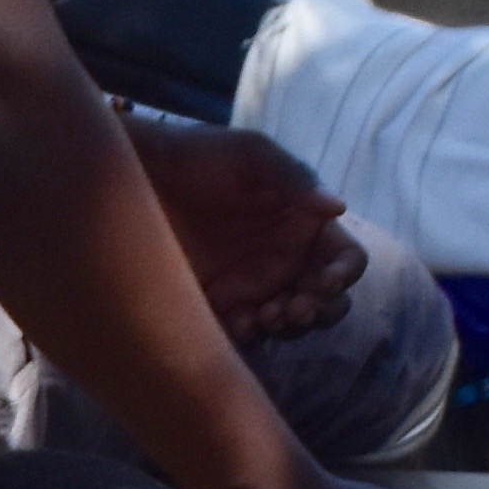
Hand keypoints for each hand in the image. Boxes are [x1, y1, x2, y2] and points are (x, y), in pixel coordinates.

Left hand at [129, 115, 360, 340]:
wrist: (143, 177)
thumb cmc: (201, 155)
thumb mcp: (250, 155)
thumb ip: (293, 178)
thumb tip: (338, 207)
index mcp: (306, 224)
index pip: (346, 257)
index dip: (344, 274)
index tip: (325, 282)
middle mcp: (289, 258)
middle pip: (326, 300)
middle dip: (318, 311)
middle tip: (293, 309)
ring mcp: (257, 284)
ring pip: (291, 322)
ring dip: (287, 326)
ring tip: (264, 317)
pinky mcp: (223, 302)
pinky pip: (249, 330)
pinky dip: (251, 333)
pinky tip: (239, 323)